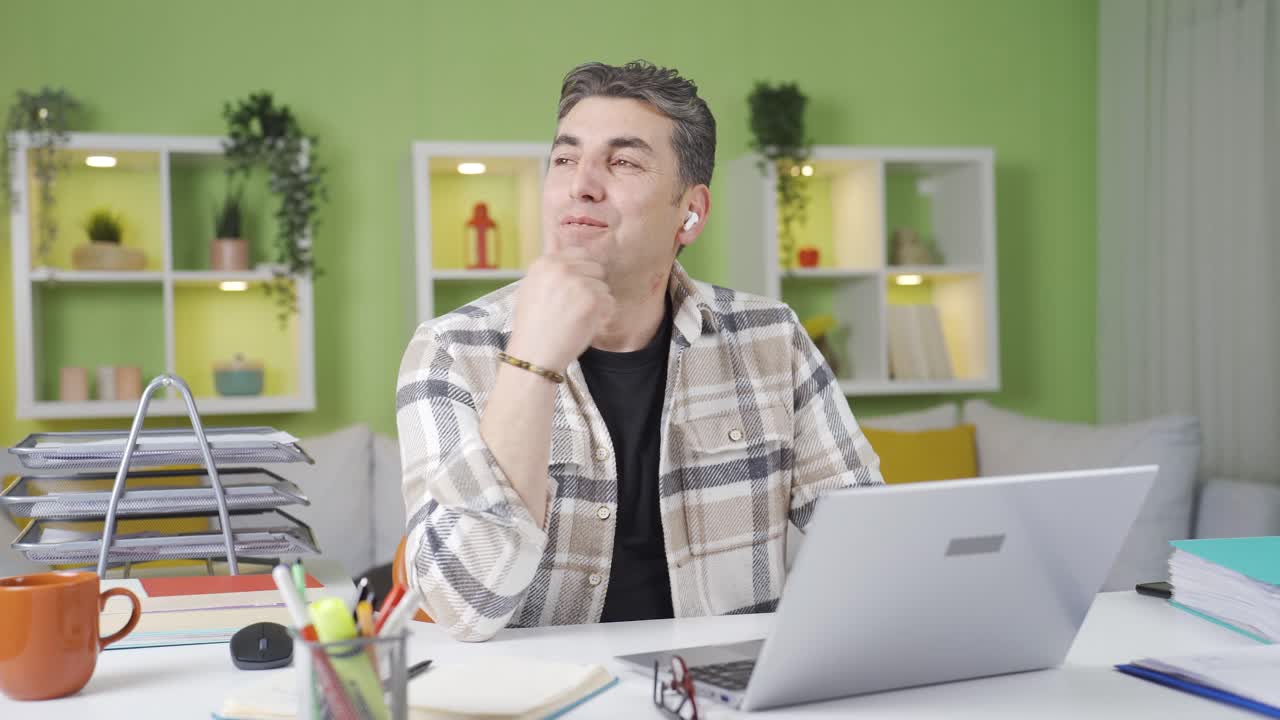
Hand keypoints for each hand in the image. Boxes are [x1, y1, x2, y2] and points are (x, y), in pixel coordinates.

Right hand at [506, 247, 614, 371]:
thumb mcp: (531, 289)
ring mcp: (576, 282)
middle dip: (592, 287)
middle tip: (577, 308)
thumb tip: (567, 250)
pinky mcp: (591, 299)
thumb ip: (551, 271)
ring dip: (597, 303)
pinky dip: (602, 315)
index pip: (579, 254)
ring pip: (604, 286)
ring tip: (577, 318)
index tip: (574, 292)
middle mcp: (560, 267)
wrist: (533, 355)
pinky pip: (610, 301)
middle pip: (595, 268)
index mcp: (544, 262)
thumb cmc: (533, 327)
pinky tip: (584, 325)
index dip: (582, 274)